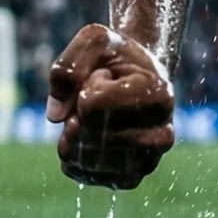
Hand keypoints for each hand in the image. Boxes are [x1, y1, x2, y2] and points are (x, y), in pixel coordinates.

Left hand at [45, 24, 174, 188]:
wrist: (139, 77)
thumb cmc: (116, 56)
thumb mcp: (94, 39)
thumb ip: (68, 66)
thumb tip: (55, 117)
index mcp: (158, 95)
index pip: (94, 103)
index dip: (87, 86)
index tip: (104, 77)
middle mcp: (161, 134)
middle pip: (88, 134)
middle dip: (77, 111)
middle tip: (97, 97)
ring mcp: (148, 161)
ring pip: (85, 160)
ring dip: (73, 135)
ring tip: (94, 117)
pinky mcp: (130, 178)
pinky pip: (85, 175)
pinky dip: (73, 156)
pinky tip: (86, 137)